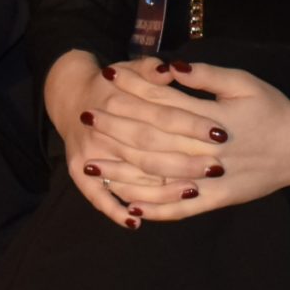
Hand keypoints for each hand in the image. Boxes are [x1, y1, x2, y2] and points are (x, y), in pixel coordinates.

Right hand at [46, 51, 234, 228]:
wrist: (70, 97)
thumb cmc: (111, 85)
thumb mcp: (130, 68)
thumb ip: (150, 69)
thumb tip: (171, 71)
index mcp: (117, 101)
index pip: (161, 115)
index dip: (191, 124)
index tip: (219, 133)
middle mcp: (102, 130)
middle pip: (148, 150)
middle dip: (184, 161)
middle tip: (215, 168)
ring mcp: (90, 155)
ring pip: (128, 178)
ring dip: (160, 190)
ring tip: (192, 192)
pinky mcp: (79, 174)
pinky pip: (98, 197)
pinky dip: (115, 211)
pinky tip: (137, 221)